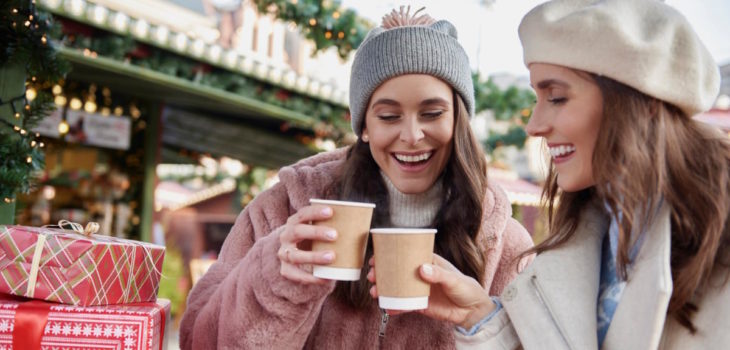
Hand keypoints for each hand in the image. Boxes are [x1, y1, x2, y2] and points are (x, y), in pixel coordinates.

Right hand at [278, 204, 337, 284]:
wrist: (295, 258)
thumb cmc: (314, 241)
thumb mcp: (318, 230)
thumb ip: (334, 226)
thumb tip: (365, 222)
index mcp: (294, 222)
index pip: (302, 213)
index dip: (315, 212)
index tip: (331, 211)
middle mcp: (286, 236)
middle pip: (297, 232)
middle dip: (316, 232)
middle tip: (335, 235)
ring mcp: (284, 254)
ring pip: (296, 255)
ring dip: (314, 256)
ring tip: (332, 257)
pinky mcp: (286, 270)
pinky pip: (296, 275)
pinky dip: (311, 277)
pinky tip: (326, 278)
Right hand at [367, 254, 495, 328]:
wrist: (473, 311)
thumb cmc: (466, 288)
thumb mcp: (454, 279)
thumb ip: (439, 274)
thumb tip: (422, 269)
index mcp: (428, 262)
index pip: (407, 255)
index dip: (390, 254)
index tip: (377, 257)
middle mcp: (420, 275)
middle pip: (397, 271)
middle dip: (382, 273)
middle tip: (372, 276)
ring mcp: (418, 290)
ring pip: (397, 288)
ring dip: (384, 289)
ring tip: (374, 292)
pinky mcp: (420, 305)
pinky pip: (404, 305)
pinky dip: (394, 307)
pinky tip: (386, 308)